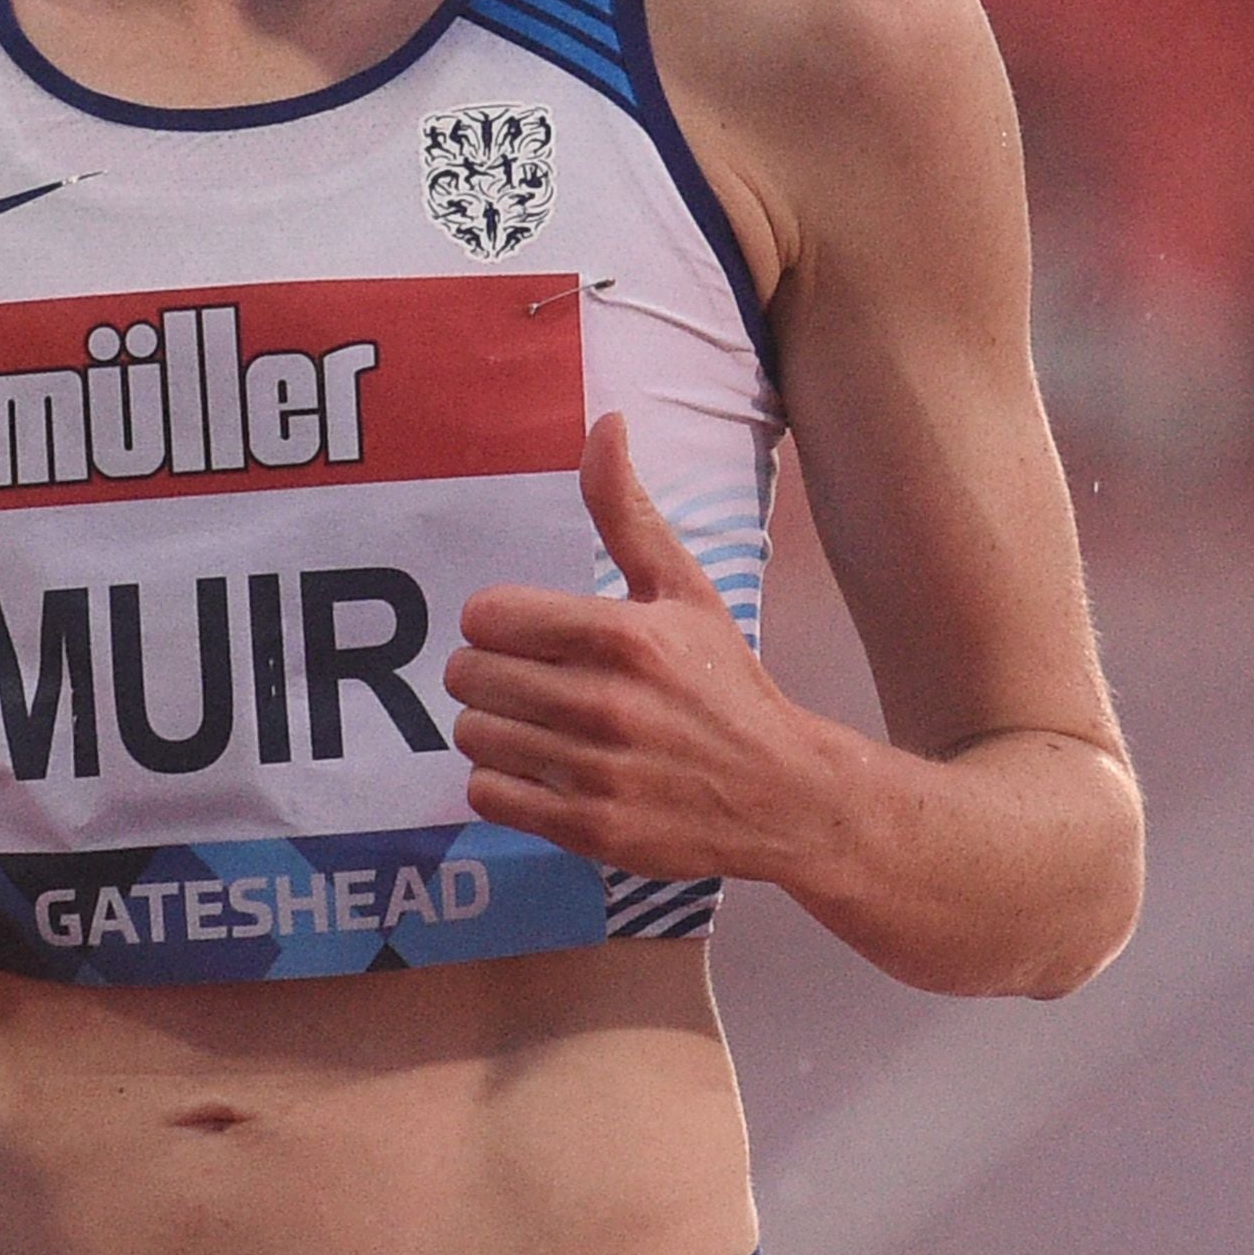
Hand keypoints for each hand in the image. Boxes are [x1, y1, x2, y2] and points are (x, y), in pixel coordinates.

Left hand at [447, 415, 842, 884]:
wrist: (784, 793)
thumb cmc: (726, 685)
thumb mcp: (684, 590)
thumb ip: (627, 512)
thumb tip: (605, 423)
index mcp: (621, 634)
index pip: (485, 616)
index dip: (497, 623)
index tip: (528, 635)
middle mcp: (604, 703)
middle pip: (469, 676)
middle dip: (489, 675)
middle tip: (531, 682)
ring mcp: (594, 772)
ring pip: (473, 735)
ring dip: (495, 730)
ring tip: (540, 727)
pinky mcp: (588, 831)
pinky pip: (488, 796)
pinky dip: (503, 783)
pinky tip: (543, 771)